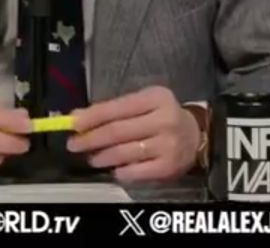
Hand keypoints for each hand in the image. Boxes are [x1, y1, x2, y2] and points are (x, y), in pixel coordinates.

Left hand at [67, 85, 200, 182]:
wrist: (196, 136)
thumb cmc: (162, 116)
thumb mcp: (142, 103)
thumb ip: (112, 109)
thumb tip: (77, 116)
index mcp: (156, 98)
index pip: (117, 107)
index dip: (92, 117)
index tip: (73, 123)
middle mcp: (164, 120)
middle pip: (118, 131)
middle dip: (91, 138)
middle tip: (75, 144)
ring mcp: (167, 144)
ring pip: (124, 152)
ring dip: (102, 156)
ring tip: (92, 158)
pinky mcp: (168, 166)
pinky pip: (136, 171)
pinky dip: (120, 171)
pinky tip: (114, 168)